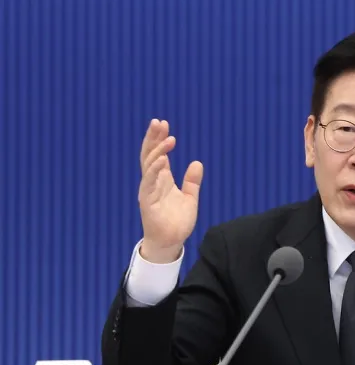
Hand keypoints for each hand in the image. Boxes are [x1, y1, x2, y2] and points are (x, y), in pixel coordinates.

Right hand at [138, 119, 203, 262]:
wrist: (171, 242)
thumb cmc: (178, 221)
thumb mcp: (190, 198)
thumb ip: (192, 181)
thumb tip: (197, 163)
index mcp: (162, 179)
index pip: (158, 154)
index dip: (159, 139)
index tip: (164, 125)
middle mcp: (153, 181)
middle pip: (150, 154)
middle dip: (153, 138)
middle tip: (158, 122)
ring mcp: (148, 189)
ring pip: (148, 164)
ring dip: (157, 150)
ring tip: (169, 137)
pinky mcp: (147, 200)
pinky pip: (148, 181)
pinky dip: (154, 169)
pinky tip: (162, 159)